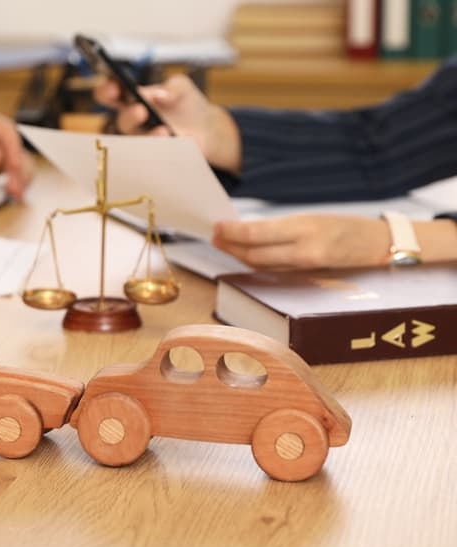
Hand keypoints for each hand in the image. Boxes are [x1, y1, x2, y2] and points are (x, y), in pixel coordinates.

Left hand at [0, 106, 33, 199]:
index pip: (7, 132)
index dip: (14, 150)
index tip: (14, 168)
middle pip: (16, 149)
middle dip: (18, 170)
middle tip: (14, 188)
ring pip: (18, 163)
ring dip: (19, 179)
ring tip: (14, 194)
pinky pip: (11, 174)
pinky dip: (13, 183)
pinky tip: (12, 193)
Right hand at [94, 74, 241, 173]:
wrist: (206, 129)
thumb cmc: (188, 104)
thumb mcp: (181, 87)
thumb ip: (170, 87)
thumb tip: (157, 94)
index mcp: (132, 100)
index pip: (110, 95)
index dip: (106, 92)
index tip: (114, 88)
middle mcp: (132, 121)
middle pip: (122, 121)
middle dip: (129, 115)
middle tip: (141, 110)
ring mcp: (141, 141)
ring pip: (135, 142)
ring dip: (147, 136)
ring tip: (164, 130)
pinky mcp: (151, 157)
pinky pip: (149, 156)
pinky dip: (160, 148)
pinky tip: (171, 141)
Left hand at [213, 214, 391, 268]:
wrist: (381, 246)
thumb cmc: (346, 227)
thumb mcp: (314, 218)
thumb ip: (282, 228)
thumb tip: (246, 230)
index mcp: (305, 227)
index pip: (257, 234)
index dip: (232, 233)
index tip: (216, 227)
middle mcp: (305, 250)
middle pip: (254, 254)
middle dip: (230, 246)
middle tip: (214, 237)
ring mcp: (307, 268)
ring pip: (262, 266)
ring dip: (240, 257)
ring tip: (224, 245)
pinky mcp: (309, 279)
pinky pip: (276, 273)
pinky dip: (258, 265)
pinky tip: (246, 257)